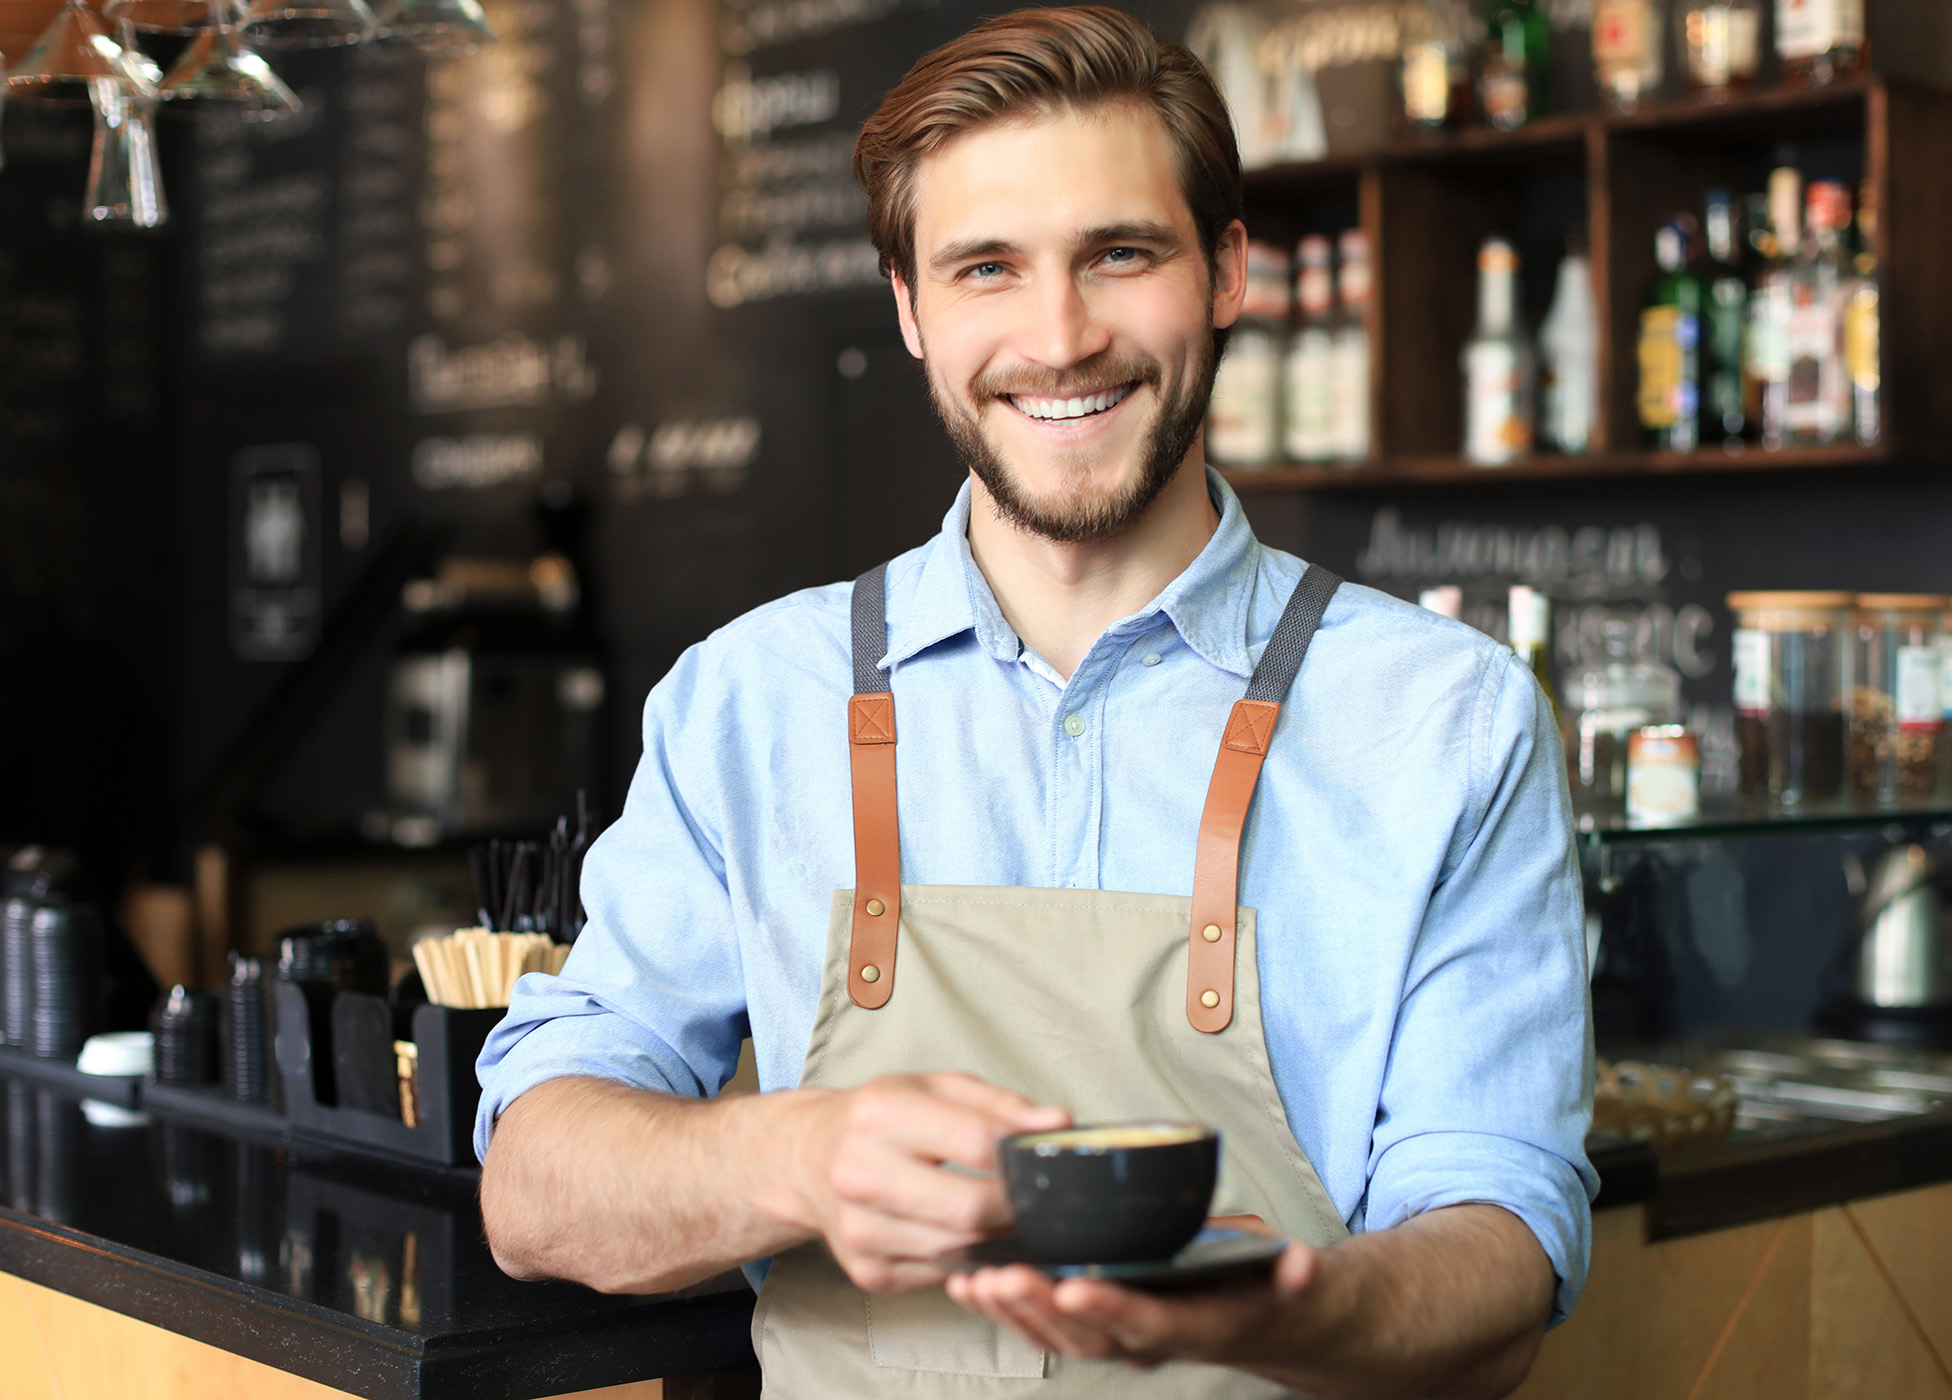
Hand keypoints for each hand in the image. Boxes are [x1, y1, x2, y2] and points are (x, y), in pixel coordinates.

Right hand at [798, 1073, 1068, 1292]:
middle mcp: (859, 1172)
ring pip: (960, 1248)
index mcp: (880, 1113)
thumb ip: (1001, 1104)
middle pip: (969, 1208)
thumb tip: (1058, 1124)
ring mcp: (859, 1229)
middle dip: (1015, 1208)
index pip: (976, 1142)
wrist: (808, 1158)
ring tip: (1008, 1215)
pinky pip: (941, 1273)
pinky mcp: (866, 1271)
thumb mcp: (936, 1087)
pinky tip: (970, 1235)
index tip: (1045, 1161)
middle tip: (1037, 1200)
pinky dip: (967, 1258)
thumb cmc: (884, 1117)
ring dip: (996, 1237)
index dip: (1022, 1156)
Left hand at [945, 1241, 1320, 1367]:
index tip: (1076, 1286)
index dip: (1112, 1308)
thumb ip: (1292, 1271)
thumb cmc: (1267, 1282)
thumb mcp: (1290, 1272)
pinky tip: (968, 1284)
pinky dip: (1003, 1309)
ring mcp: (1119, 1338)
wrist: (1263, 1318)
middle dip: (1043, 1307)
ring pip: (1058, 1336)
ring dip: (1013, 1311)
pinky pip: (1043, 1326)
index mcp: (1198, 1323)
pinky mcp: (1093, 1327)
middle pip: (1090, 1334)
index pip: (1151, 1321)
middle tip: (1003, 1275)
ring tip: (975, 1280)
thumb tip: (1298, 1270)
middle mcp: (1151, 1340)